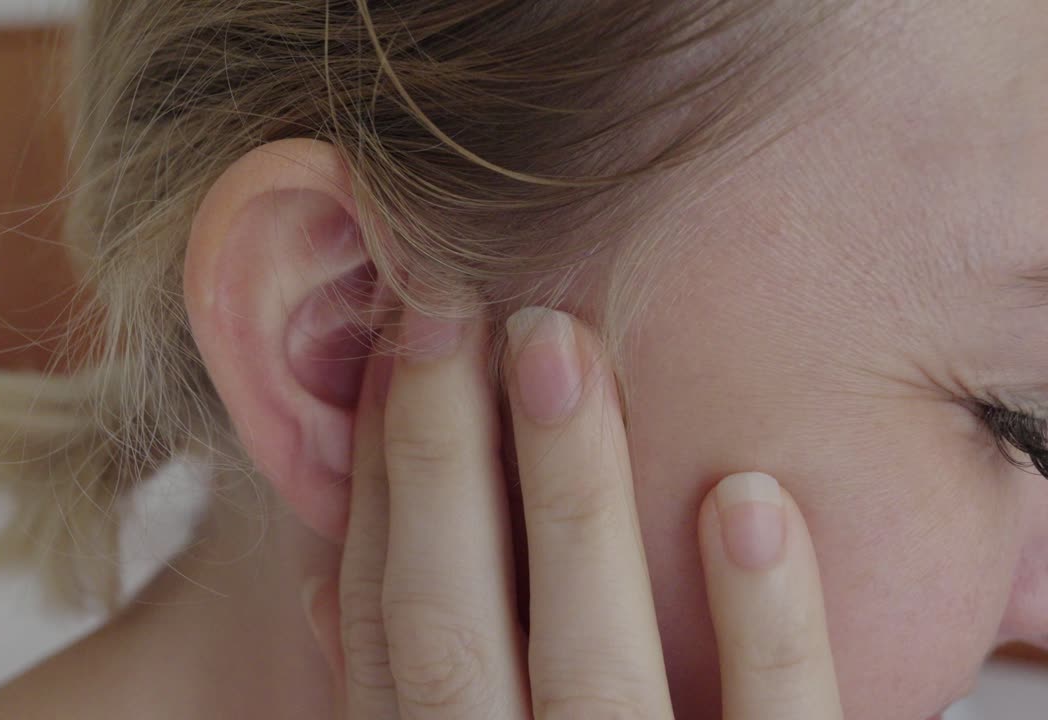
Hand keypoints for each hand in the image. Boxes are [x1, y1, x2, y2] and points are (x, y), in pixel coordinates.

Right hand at [301, 305, 843, 718]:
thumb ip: (403, 698)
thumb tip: (324, 587)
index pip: (381, 625)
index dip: (378, 484)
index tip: (394, 356)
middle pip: (448, 633)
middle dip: (439, 460)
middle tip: (452, 308)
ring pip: (591, 670)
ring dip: (572, 498)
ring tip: (562, 346)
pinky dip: (768, 630)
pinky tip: (749, 501)